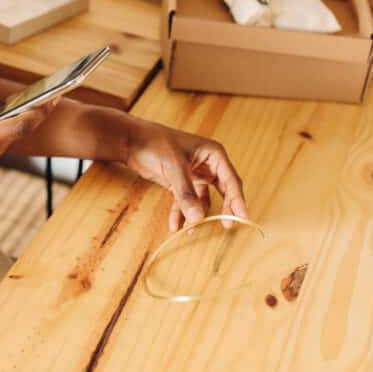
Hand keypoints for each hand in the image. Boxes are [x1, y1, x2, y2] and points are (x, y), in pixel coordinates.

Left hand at [124, 122, 248, 231]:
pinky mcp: (180, 182)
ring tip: (190, 231)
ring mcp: (194, 174)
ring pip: (202, 200)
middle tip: (225, 226)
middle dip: (222, 209)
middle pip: (222, 191)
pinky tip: (175, 225)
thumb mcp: (173, 167)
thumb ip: (186, 193)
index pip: (231, 180)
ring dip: (197, 215)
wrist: (130, 140)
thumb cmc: (155, 143)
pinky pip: (185, 201)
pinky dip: (181, 213)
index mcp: (213, 154)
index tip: (242, 217)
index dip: (238, 200)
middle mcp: (207, 164)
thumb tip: (198, 218)